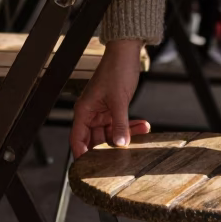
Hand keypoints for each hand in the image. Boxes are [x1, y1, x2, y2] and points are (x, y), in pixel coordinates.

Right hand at [70, 39, 150, 158]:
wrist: (127, 53)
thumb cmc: (116, 69)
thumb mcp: (119, 100)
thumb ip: (119, 124)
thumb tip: (120, 143)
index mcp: (84, 110)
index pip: (77, 139)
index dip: (82, 154)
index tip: (89, 169)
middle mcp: (91, 113)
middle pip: (96, 140)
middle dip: (110, 147)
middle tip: (123, 157)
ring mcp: (103, 112)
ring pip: (111, 133)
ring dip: (126, 134)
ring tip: (140, 135)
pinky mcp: (114, 109)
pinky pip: (120, 124)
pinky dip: (131, 126)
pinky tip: (143, 126)